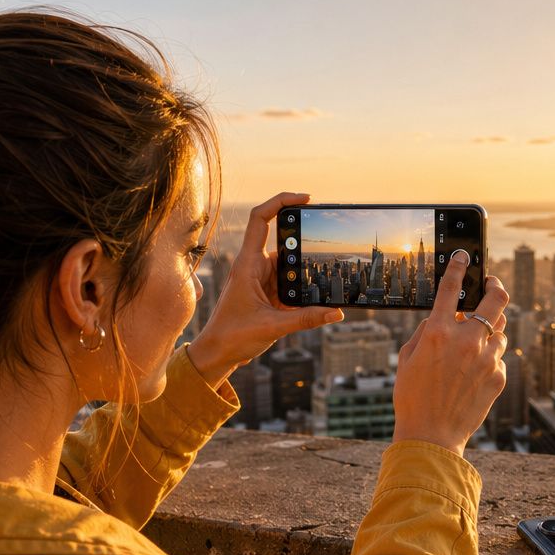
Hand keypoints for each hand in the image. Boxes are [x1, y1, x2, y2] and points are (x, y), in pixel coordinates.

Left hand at [188, 192, 342, 386]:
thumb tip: (336, 313)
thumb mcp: (273, 327)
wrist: (218, 354)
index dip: (281, 202)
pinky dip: (303, 290)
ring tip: (322, 284)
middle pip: (284, 243)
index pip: (260, 220)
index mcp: (248, 264)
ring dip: (305, 275)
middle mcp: (255, 266)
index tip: (305, 200)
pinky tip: (316, 300)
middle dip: (305, 247)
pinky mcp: (269, 292)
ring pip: (291, 266)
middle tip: (328, 247)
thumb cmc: (232, 337)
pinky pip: (291, 283)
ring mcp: (262, 279)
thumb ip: (306, 319)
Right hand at [392, 249, 509, 457]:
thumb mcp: (407, 358)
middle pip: (496, 299)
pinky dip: (488, 359)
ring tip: (475, 341)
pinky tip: (472, 373)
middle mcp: (466, 341)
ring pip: (499, 331)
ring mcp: (486, 359)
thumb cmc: (412, 397)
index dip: (459, 266)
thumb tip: (442, 316)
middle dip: (496, 285)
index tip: (464, 255)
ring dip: (489, 330)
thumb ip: (426, 331)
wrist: (431, 435)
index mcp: (439, 332)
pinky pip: (497, 357)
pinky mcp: (498, 377)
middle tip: (492, 283)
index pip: (452, 288)